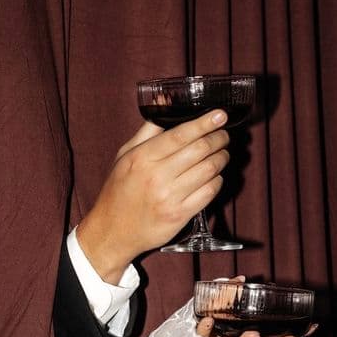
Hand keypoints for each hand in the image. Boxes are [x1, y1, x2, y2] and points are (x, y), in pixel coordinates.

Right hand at [77, 110, 229, 282]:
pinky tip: (214, 176)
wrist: (112, 231)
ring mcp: (170, 197)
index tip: (220, 115)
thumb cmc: (119, 190)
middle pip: (200, 150)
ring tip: (222, 153)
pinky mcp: (180, 216)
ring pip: (209, 170)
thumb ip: (148, 131)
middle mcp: (157, 176)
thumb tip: (164, 104)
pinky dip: (217, 181)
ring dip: (222, 158)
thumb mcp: (125, 156)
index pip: (181, 134)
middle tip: (223, 134)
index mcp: (142, 158)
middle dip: (219, 138)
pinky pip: (209, 192)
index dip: (204, 123)